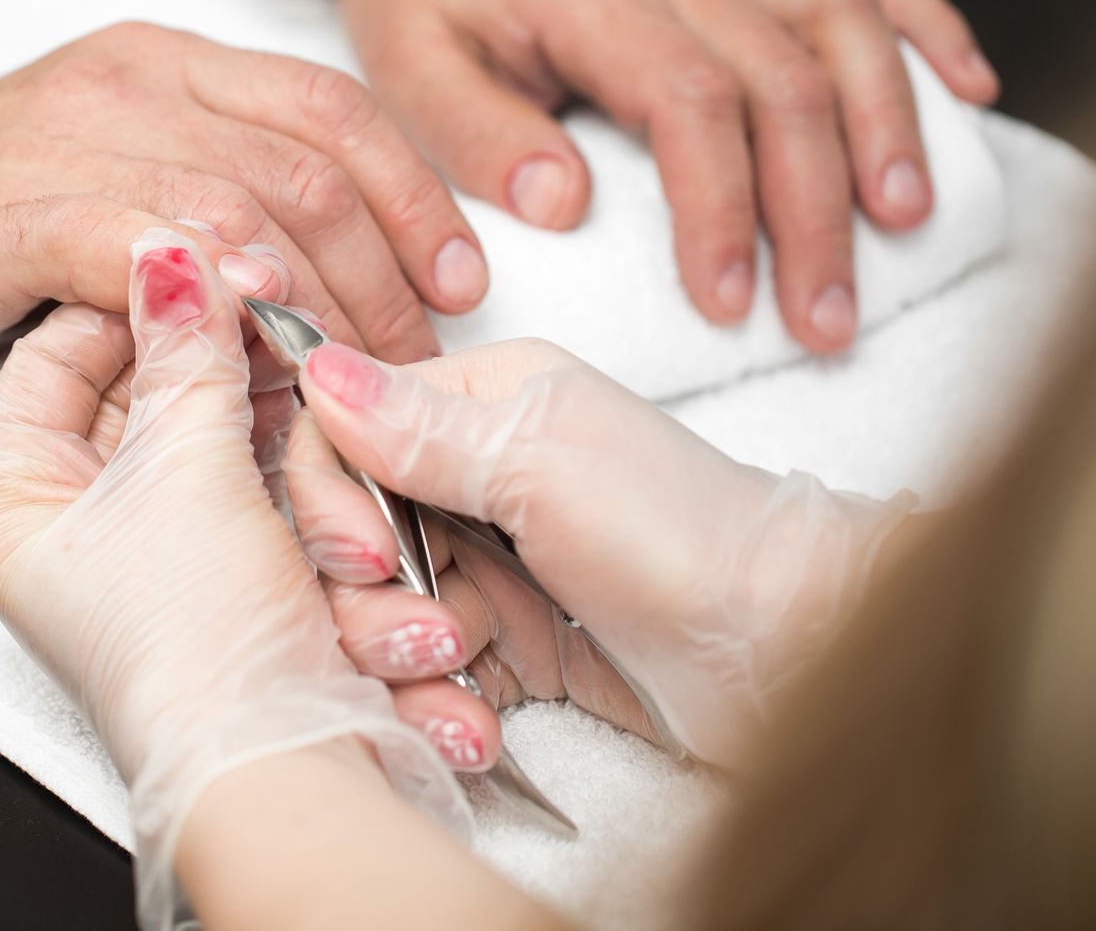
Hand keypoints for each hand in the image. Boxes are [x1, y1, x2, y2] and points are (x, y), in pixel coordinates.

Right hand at [0, 22, 487, 396]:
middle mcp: (127, 84)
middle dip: (384, 274)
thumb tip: (336, 289)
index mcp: (165, 67)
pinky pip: (141, 244)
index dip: (414, 196)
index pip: (330, 109)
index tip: (459, 280)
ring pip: (244, 206)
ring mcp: (66, 140)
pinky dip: (213, 297)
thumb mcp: (112, 186)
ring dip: (318, 307)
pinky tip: (250, 348)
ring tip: (348, 382)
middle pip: (307, 165)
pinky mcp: (6, 215)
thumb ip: (212, 206)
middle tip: (409, 364)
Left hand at [0, 231, 458, 925]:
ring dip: (287, 445)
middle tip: (271, 318)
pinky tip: (347, 484)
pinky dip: (317, 492)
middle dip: (224, 372)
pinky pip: (282, 494)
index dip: (112, 302)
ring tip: (323, 440)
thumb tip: (172, 253)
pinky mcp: (256, 578)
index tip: (181, 260)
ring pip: (231, 444)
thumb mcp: (183, 466)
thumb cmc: (196, 645)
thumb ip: (185, 350)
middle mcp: (93, 535)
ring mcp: (178, 558)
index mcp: (29, 512)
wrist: (292, 764)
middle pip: (150, 399)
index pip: (48, 365)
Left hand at [264, 0, 998, 352]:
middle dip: (817, 210)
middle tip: (824, 320)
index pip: (689, 102)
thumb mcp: (407, 67)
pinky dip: (924, 24)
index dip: (721, 207)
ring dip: (889, 124)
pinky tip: (968, 87)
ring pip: (845, 24)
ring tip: (906, 223)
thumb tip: (563, 205)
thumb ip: (476, 134)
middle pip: (786, 81)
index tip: (728, 302)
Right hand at [284, 335, 914, 768]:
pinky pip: (423, 676)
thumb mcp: (537, 460)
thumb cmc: (677, 533)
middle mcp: (469, 477)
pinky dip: (439, 709)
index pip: (338, 434)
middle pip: (343, 536)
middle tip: (432, 633)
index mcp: (475, 404)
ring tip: (462, 683)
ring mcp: (484, 564)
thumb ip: (416, 426)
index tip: (365, 553)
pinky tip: (478, 731)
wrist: (780, 649)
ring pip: (372, 614)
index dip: (329, 500)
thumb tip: (315, 363)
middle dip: (366, 599)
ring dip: (403, 663)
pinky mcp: (504, 644)